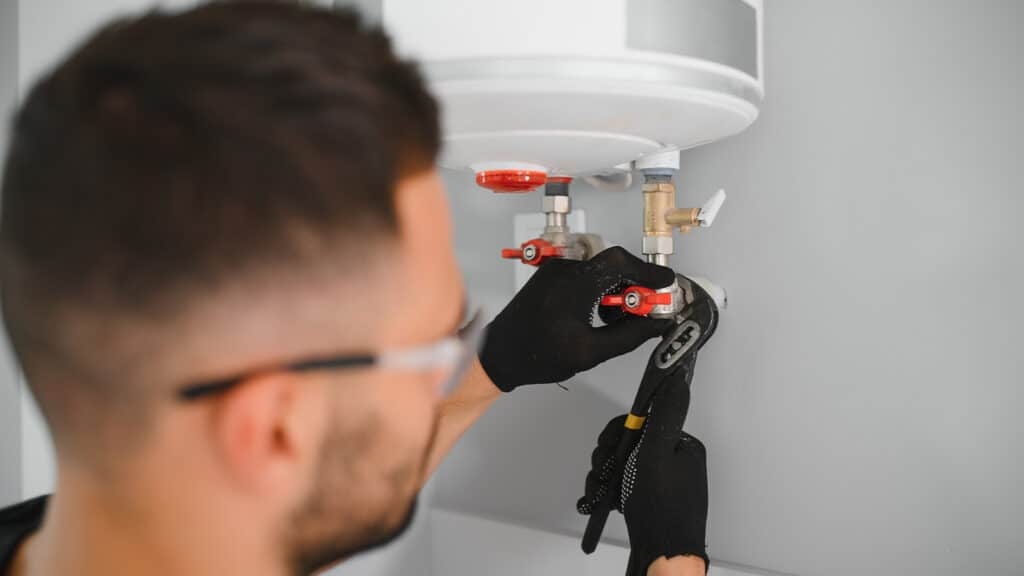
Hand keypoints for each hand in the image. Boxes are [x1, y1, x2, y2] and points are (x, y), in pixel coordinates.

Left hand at [479, 246, 674, 391]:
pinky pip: (588, 273)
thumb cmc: (535, 354)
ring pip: (602, 268)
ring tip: (617, 318)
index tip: (665, 283)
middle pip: (613, 263)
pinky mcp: (553, 275)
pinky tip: (600, 314)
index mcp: (573, 284)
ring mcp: (557, 270)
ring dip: (618, 288)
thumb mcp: (590, 352)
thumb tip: (655, 324)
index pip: (620, 262)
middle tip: (645, 307)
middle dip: (635, 283)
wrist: (500, 353)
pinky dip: (602, 289)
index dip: (647, 270)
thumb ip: (628, 336)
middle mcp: (564, 270)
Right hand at [577, 357, 708, 574]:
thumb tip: (675, 383)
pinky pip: (626, 484)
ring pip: (624, 464)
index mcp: (682, 447)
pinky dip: (612, 490)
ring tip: (605, 489)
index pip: (643, 421)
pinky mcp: (653, 499)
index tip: (609, 445)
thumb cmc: (661, 511)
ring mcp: (665, 482)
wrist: (663, 554)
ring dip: (607, 475)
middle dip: (610, 457)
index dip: (618, 433)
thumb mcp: (656, 454)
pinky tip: (606, 498)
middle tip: (608, 470)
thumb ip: (662, 416)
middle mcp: (676, 462)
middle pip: (629, 442)